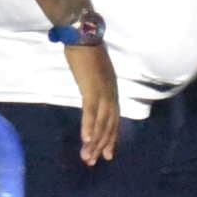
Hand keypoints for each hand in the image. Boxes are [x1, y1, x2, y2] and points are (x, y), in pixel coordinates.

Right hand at [64, 38, 120, 164]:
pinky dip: (89, 127)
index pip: (113, 119)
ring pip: (101, 123)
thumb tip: (90, 91)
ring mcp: (103, 92)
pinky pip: (91, 112)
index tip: (106, 154)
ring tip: (87, 158)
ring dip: (94, 142)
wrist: (83, 35)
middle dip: (102, 145)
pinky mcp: (91, 89)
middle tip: (93, 162)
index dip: (110, 138)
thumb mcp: (93, 72)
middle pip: (109, 125)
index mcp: (112, 90)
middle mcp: (111, 93)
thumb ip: (94, 83)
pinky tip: (85, 140)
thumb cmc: (85, 50)